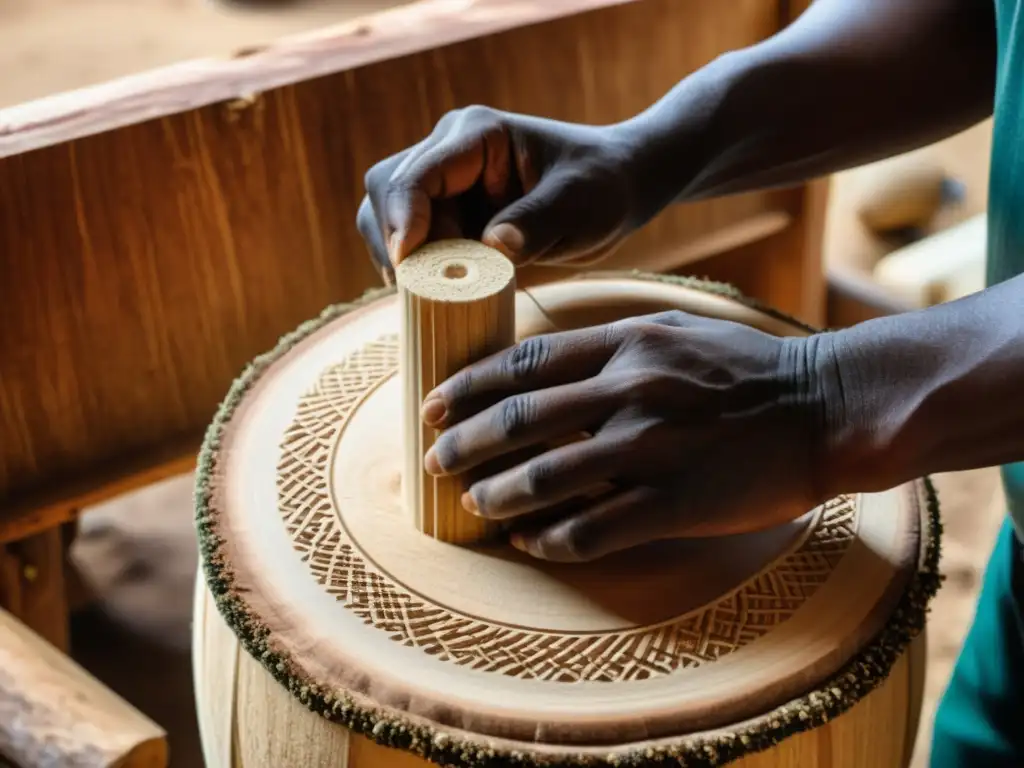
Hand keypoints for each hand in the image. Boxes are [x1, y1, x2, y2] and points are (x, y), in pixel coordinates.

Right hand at [357, 106, 643, 281]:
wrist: (618, 189)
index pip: (415, 175)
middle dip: (396, 242)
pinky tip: (440, 294)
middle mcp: (448, 153)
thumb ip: (538, 222)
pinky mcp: (448, 215)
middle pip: (386, 193)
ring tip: (437, 293)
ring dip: (401, 259)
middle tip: (430, 286)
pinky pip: (410, 243)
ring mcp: (444, 184)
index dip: (401, 219)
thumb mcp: (581, 205)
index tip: (406, 263)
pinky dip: (415, 270)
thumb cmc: (604, 186)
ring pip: (387, 219)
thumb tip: (491, 246)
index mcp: (476, 136)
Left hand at [419, 311, 836, 561]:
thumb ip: (609, 343)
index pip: (523, 363)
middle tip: (430, 463)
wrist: (825, 408)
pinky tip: (531, 542)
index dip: (467, 388)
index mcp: (626, 343)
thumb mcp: (674, 330)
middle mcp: (631, 390)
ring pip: (546, 477)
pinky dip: (551, 538)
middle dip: (463, 445)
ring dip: (497, 496)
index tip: (431, 407)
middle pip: (520, 419)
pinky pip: (594, 528)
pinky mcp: (677, 502)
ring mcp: (653, 448)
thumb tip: (542, 361)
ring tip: (472, 507)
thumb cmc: (747, 369)